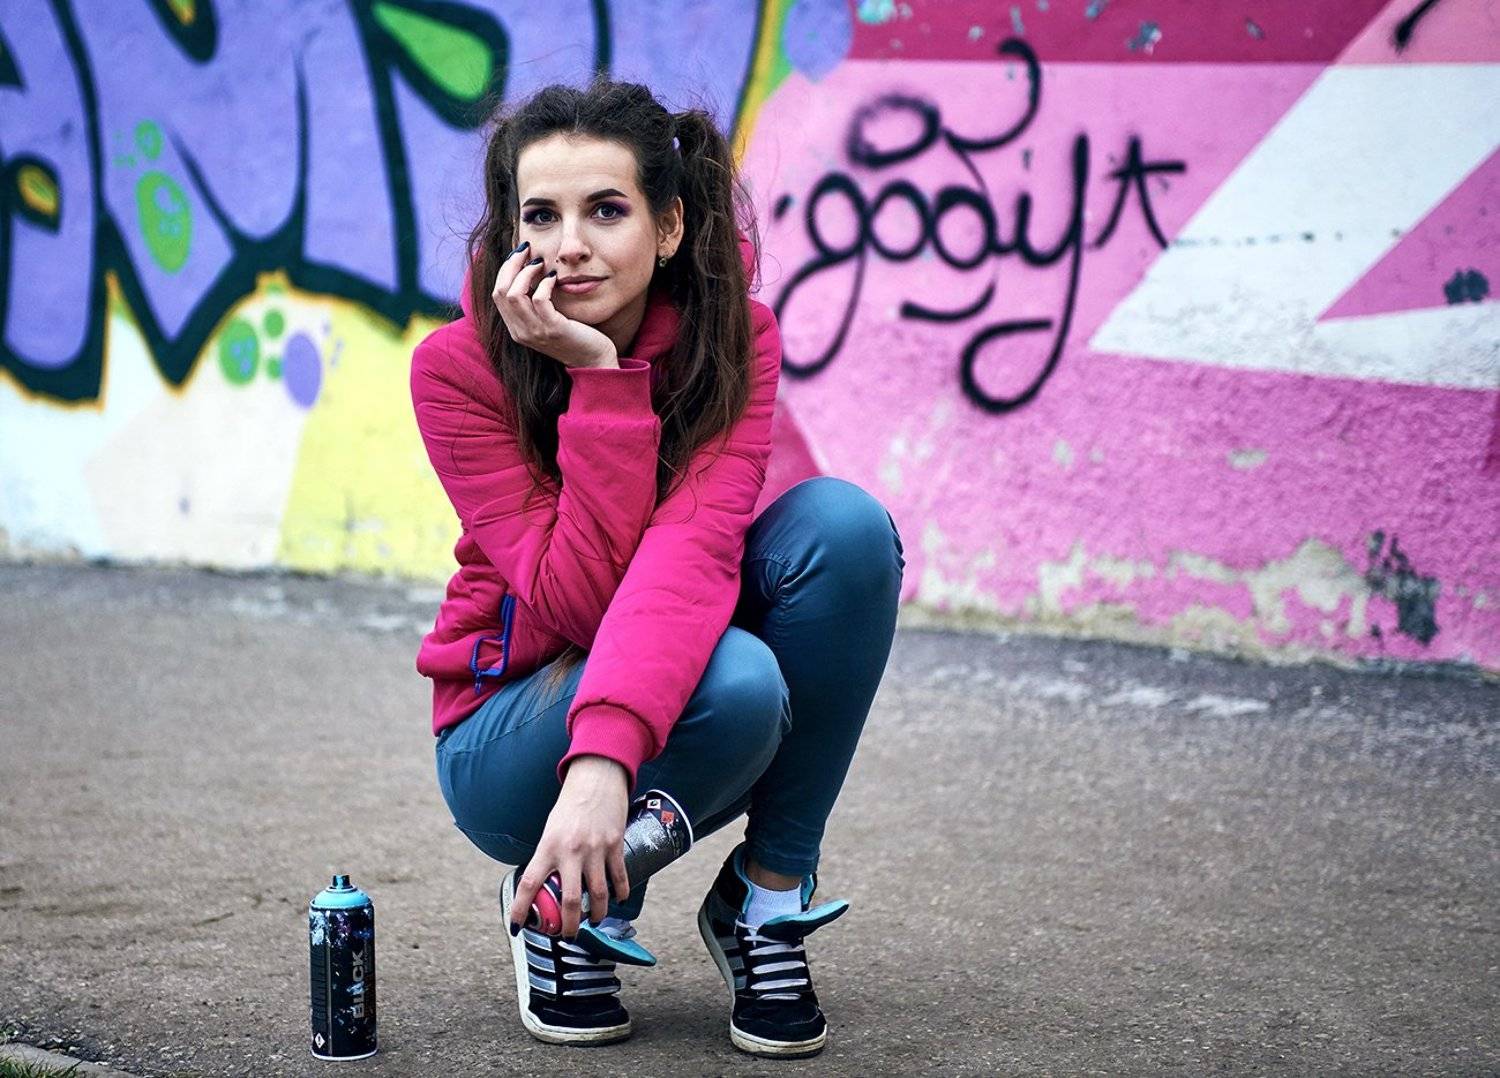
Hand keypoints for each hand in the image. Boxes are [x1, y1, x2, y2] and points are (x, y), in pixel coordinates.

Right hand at [491, 245, 618, 368]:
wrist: (594, 360)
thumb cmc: (574, 335)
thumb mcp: (547, 319)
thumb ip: (534, 302)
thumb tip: (529, 269)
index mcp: (515, 328)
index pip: (497, 293)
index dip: (505, 270)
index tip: (519, 253)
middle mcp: (520, 332)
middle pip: (500, 291)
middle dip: (511, 265)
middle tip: (526, 249)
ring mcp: (535, 332)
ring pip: (514, 294)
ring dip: (526, 272)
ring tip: (540, 262)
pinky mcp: (553, 329)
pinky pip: (539, 299)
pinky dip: (545, 283)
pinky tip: (554, 277)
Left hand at [509, 755, 630, 938]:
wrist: (596, 778)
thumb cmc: (570, 805)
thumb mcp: (551, 830)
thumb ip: (549, 856)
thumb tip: (545, 886)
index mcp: (548, 846)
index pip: (530, 883)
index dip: (521, 908)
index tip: (517, 926)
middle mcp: (571, 850)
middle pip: (570, 899)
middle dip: (569, 925)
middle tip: (568, 935)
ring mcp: (595, 848)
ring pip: (599, 893)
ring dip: (597, 913)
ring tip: (595, 920)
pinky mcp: (615, 844)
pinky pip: (619, 877)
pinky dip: (620, 892)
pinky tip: (618, 899)